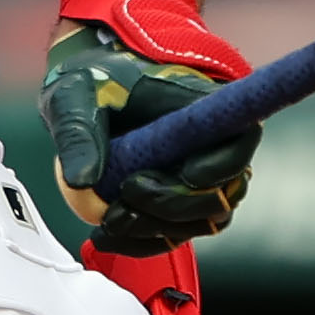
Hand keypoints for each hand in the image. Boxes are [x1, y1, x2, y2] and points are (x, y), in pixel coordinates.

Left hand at [40, 0, 256, 252]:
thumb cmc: (90, 74)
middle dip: (175, 206)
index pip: (240, 139)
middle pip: (223, 192)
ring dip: (160, 228)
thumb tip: (83, 182)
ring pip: (203, 218)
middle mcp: (212, 143)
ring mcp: (198, 174)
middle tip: (125, 200)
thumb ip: (79, 134)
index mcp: (201, 105)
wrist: (86, 82)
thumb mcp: (74, 95)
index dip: (222, 165)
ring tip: (111, 220)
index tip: (183, 173)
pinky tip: (109, 234)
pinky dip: (147, 240)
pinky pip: (177, 229)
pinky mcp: (175, 197)